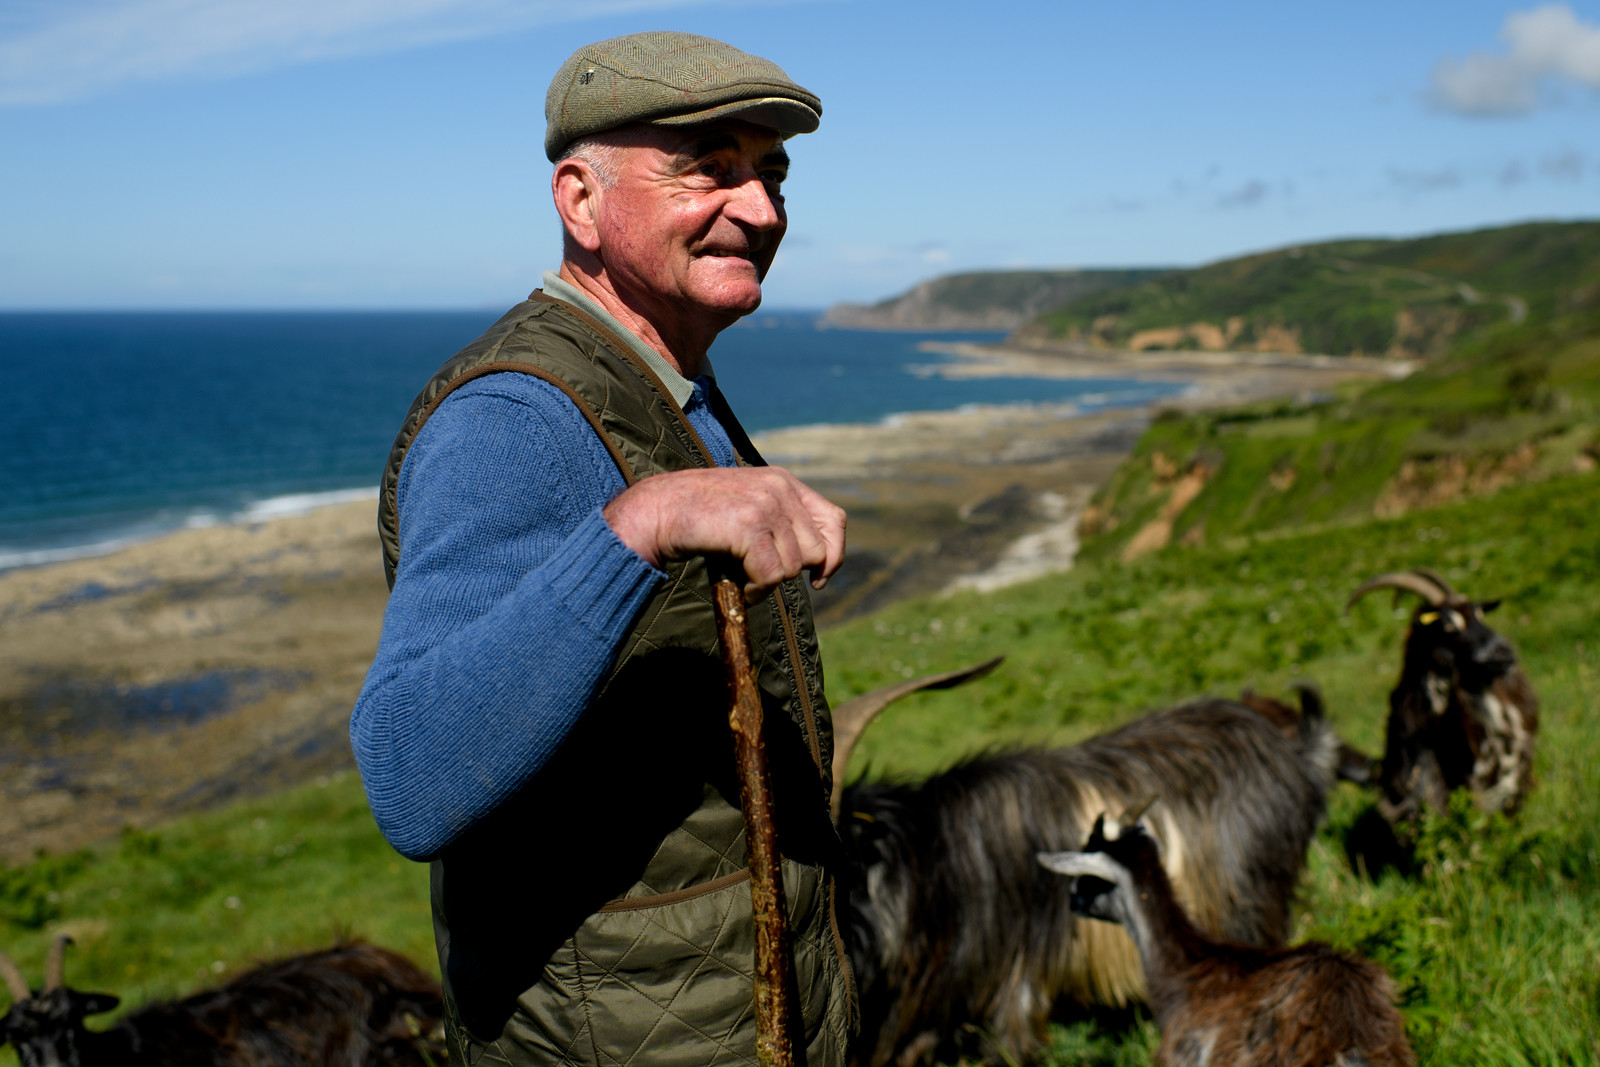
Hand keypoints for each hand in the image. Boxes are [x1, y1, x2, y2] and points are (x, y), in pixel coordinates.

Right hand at [603, 467, 845, 594]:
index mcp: (784, 481)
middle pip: (816, 551)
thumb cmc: (700, 517)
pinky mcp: (748, 527)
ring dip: (767, 582)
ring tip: (741, 574)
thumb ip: (780, 519)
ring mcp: (765, 506)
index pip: (834, 520)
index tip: (819, 578)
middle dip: (790, 572)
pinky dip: (756, 590)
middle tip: (759, 573)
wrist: (656, 512)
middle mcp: (779, 488)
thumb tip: (819, 560)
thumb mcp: (748, 504)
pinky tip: (739, 585)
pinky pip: (770, 576)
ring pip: (793, 567)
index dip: (833, 554)